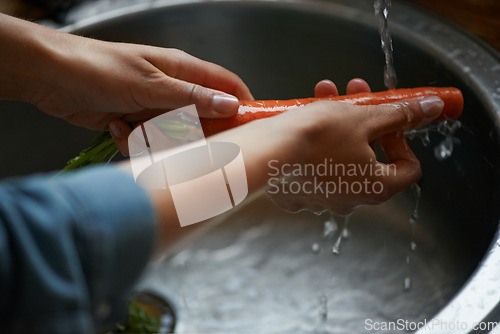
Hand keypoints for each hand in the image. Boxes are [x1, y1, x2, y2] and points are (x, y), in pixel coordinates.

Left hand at [0, 13, 251, 143]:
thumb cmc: (100, 69)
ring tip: (132, 126)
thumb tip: (232, 104)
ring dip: (155, 140)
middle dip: (189, 135)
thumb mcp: (151, 85)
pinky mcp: (137, 125)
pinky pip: (151, 145)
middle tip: (171, 136)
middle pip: (203, 120)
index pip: (226, 86)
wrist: (52, 78)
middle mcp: (173, 91)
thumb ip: (192, 98)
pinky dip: (134, 142)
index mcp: (182, 71)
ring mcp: (155, 110)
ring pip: (176, 138)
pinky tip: (116, 127)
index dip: (242, 105)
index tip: (252, 128)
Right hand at [139, 79, 443, 248]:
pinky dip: (313, 146)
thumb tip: (431, 109)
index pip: (408, 167)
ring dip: (337, 127)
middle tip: (352, 95)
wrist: (264, 151)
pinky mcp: (295, 194)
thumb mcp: (363, 118)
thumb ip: (400, 115)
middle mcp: (350, 200)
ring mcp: (320, 200)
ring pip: (339, 159)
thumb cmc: (315, 138)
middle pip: (370, 157)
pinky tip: (302, 125)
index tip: (385, 120)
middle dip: (363, 121)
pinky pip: (312, 168)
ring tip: (322, 97)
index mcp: (376, 187)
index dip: (401, 138)